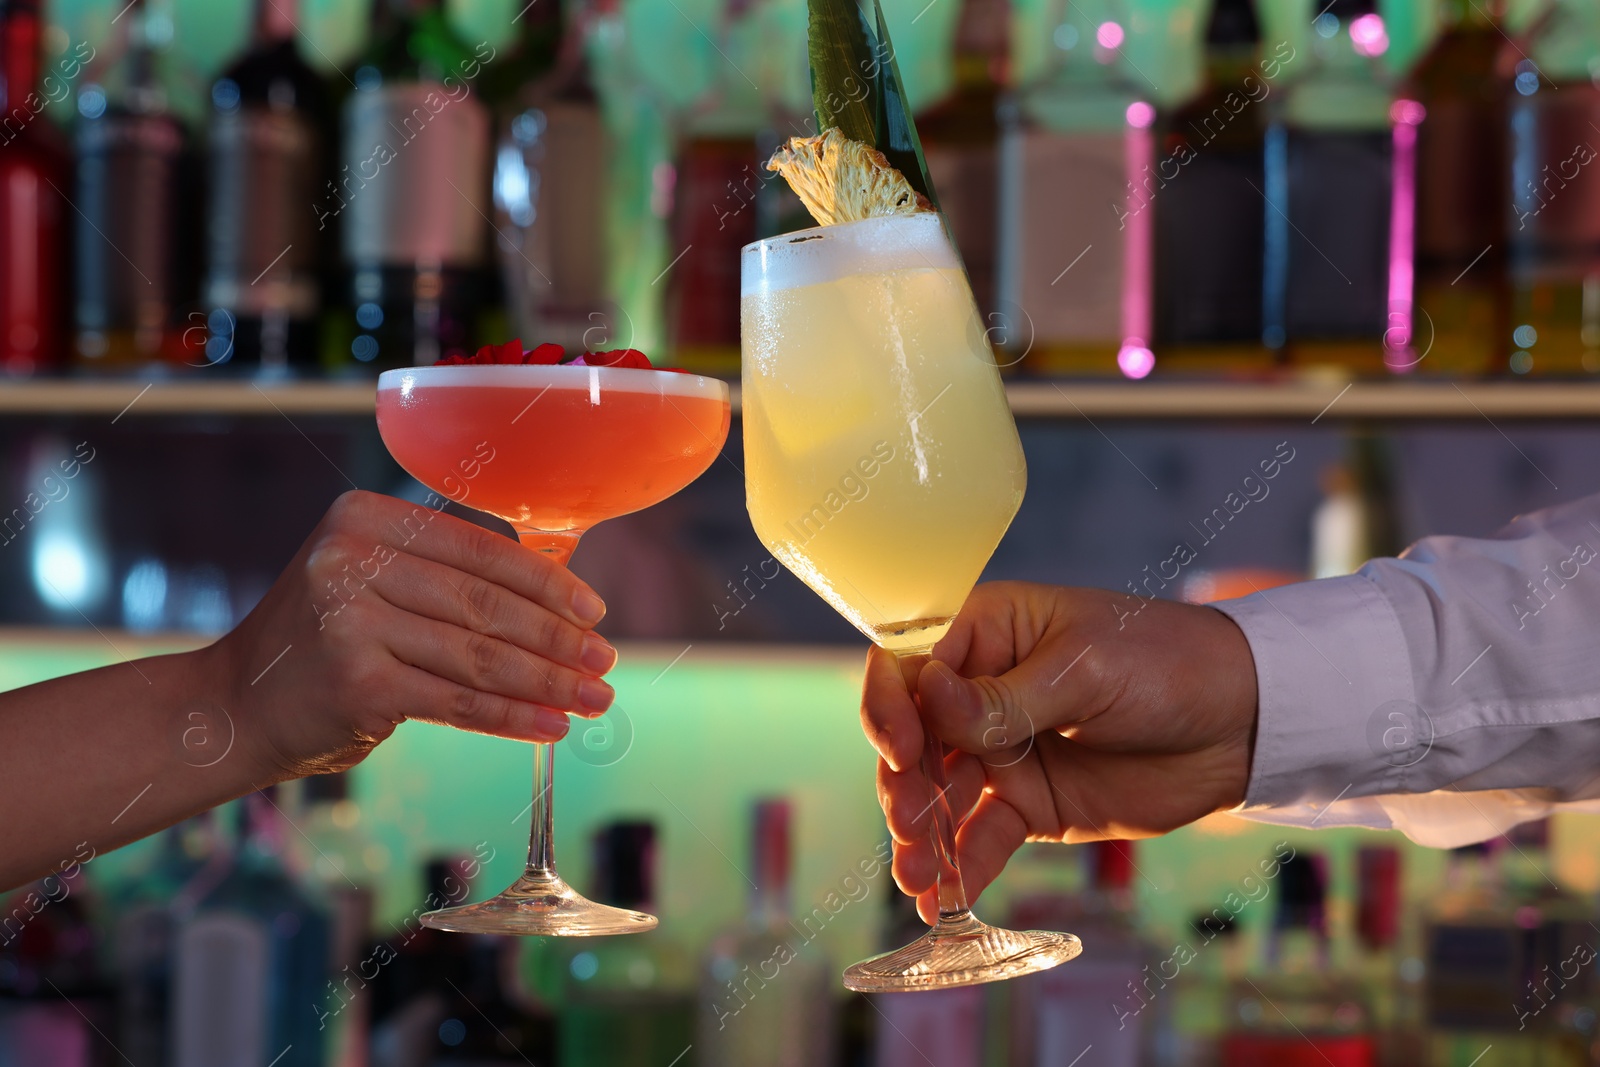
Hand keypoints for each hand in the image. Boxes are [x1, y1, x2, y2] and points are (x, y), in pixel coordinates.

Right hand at [211, 491, 617, 781]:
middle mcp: (352, 559)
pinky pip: (458, 702)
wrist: (233, 707)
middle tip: (605, 662)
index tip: (594, 611)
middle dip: (557, 639)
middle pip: (486, 604)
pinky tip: (551, 726)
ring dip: (548, 683)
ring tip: (594, 698)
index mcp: (367, 518)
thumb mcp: (368, 580)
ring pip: (480, 657)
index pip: (481, 550)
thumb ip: (444, 575)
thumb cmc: (322, 642)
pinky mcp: (357, 684)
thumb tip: (559, 599)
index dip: (548, 583)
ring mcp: (351, 622)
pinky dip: (513, 717)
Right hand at [861, 581, 1257, 922]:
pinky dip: (960, 868)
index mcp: (987, 633)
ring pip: (936, 794)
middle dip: (902, 784)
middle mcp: (979, 692)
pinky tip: (942, 899)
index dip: (891, 706)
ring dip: (920, 836)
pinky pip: (981, 837)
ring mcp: (1001, 752)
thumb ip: (1004, 697)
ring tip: (916, 877)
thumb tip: (927, 697)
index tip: (901, 748)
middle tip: (911, 825)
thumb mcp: (1085, 670)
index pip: (909, 664)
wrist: (1241, 722)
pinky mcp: (1028, 804)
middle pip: (913, 738)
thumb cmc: (1165, 664)